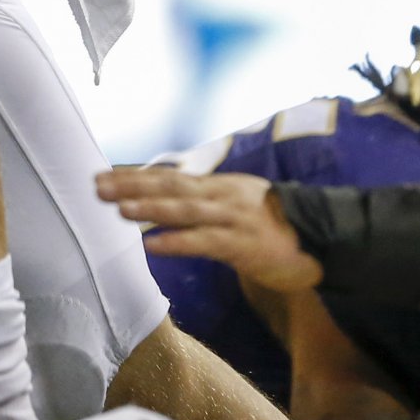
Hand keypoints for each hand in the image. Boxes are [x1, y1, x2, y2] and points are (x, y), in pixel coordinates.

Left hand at [95, 166, 322, 291]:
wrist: (323, 239)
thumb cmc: (275, 224)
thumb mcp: (237, 204)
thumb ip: (204, 202)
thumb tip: (166, 202)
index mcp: (217, 186)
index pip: (168, 175)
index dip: (135, 175)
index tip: (102, 174)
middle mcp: (220, 196)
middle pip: (170, 186)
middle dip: (132, 185)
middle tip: (96, 186)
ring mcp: (232, 219)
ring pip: (185, 210)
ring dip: (150, 208)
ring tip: (119, 209)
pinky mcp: (243, 245)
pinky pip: (205, 242)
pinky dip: (178, 242)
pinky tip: (152, 245)